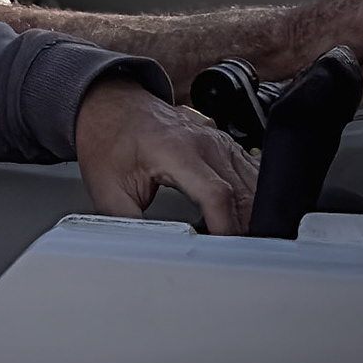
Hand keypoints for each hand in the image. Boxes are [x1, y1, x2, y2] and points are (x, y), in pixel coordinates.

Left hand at [75, 79, 258, 234]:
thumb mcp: (106, 187)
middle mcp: (205, 143)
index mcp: (176, 151)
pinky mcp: (226, 144)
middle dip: (244, 227)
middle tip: (234, 255)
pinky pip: (253, 173)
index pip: (216, 193)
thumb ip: (126, 222)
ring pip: (255, 183)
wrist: (113, 107)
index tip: (223, 249)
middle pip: (244, 192)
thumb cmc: (110, 140)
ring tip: (241, 241)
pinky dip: (255, 197)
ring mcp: (219, 141)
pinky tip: (247, 216)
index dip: (225, 226)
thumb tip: (137, 251)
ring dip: (253, 214)